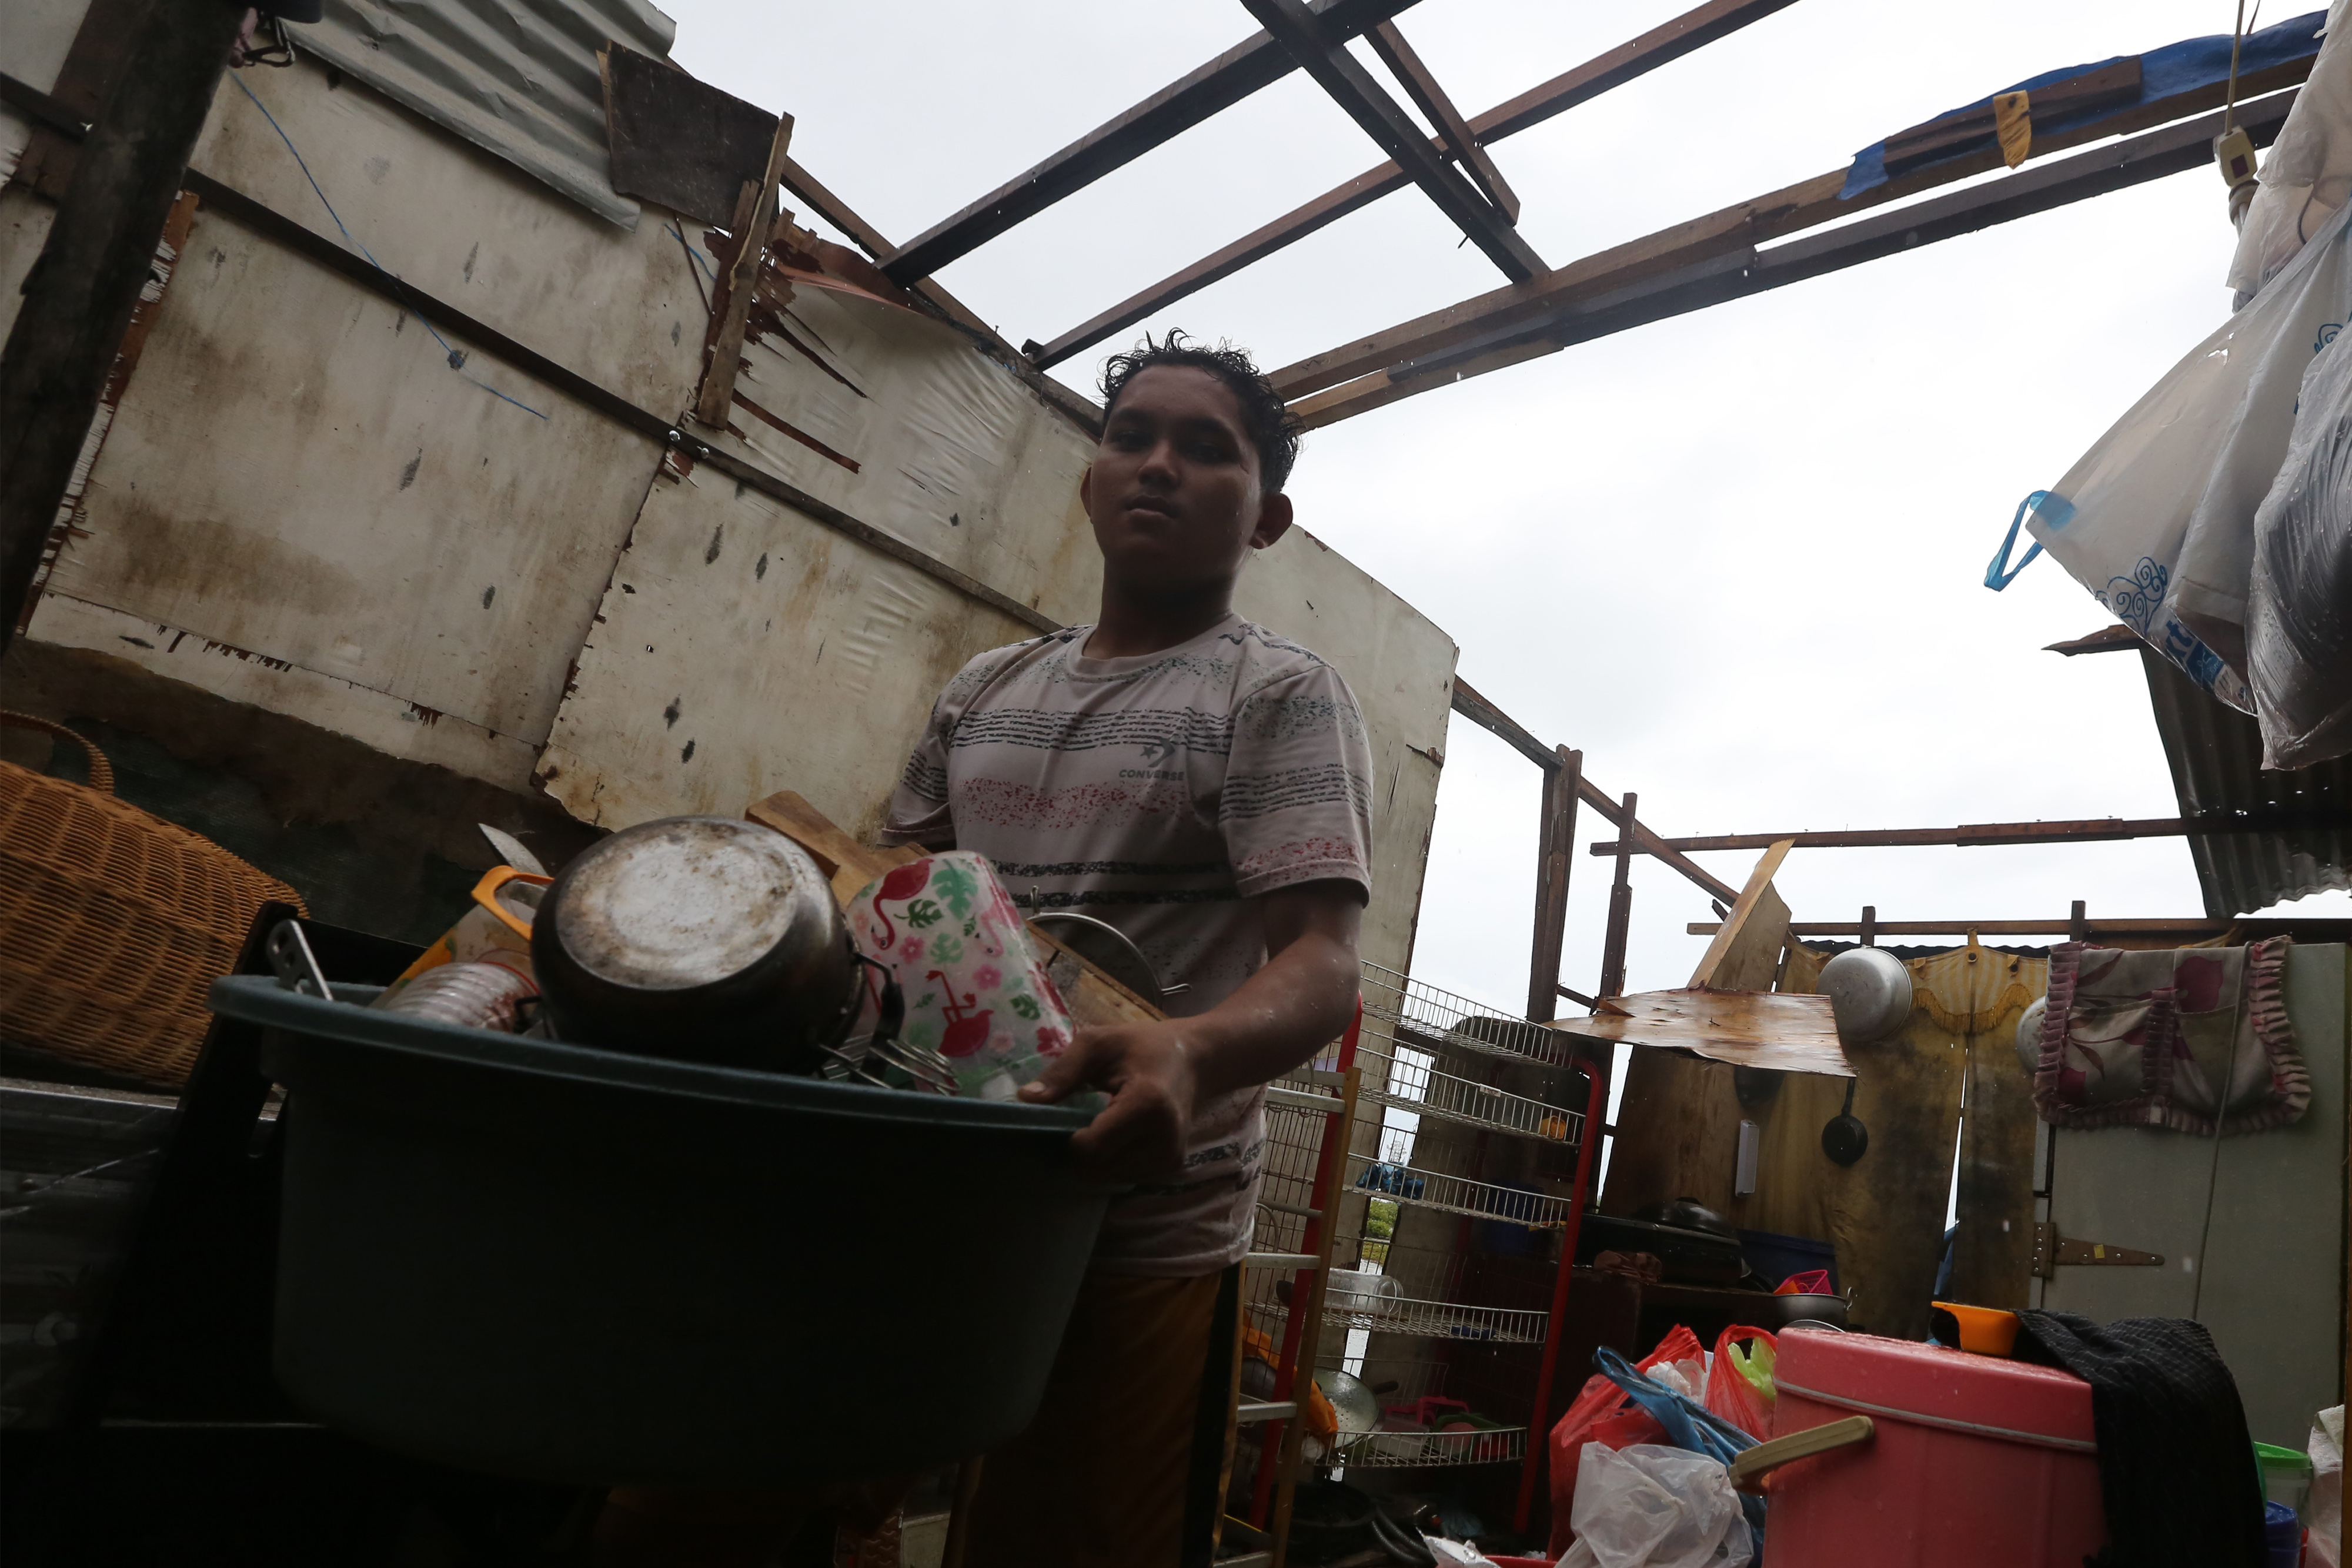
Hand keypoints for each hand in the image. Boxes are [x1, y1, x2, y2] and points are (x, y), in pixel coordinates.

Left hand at [1020, 1019, 1200, 1183]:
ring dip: (1098, 1157)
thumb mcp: (1099, 1043)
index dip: (1069, 1138)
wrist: (1194, 1059)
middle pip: (1097, 1169)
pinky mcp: (1170, 1166)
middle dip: (1081, 1150)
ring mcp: (1169, 1158)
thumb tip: (1026, 1099)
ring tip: (1105, 1123)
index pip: (1091, 1149)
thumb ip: (1063, 1071)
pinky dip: (1114, 1159)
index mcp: (1147, 1105)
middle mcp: (1163, 1139)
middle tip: (1083, 1119)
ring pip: (1109, 1177)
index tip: (1068, 1114)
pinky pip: (1125, 1175)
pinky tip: (1120, 1133)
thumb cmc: (1142, 1046)